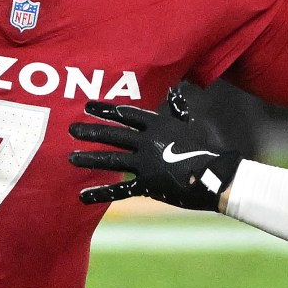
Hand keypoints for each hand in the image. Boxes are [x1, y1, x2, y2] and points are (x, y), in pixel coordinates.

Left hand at [67, 88, 241, 210]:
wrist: (216, 176)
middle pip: (113, 135)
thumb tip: (175, 90)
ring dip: (89, 159)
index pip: (125, 114)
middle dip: (90, 132)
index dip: (105, 109)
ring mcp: (146, 164)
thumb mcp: (189, 126)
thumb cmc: (205, 150)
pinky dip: (100, 193)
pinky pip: (120, 190)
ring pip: (111, 160)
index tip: (88, 106)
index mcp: (157, 125)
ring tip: (71, 157)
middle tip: (71, 129)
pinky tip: (82, 196)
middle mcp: (147, 142)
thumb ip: (177, 111)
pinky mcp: (148, 186)